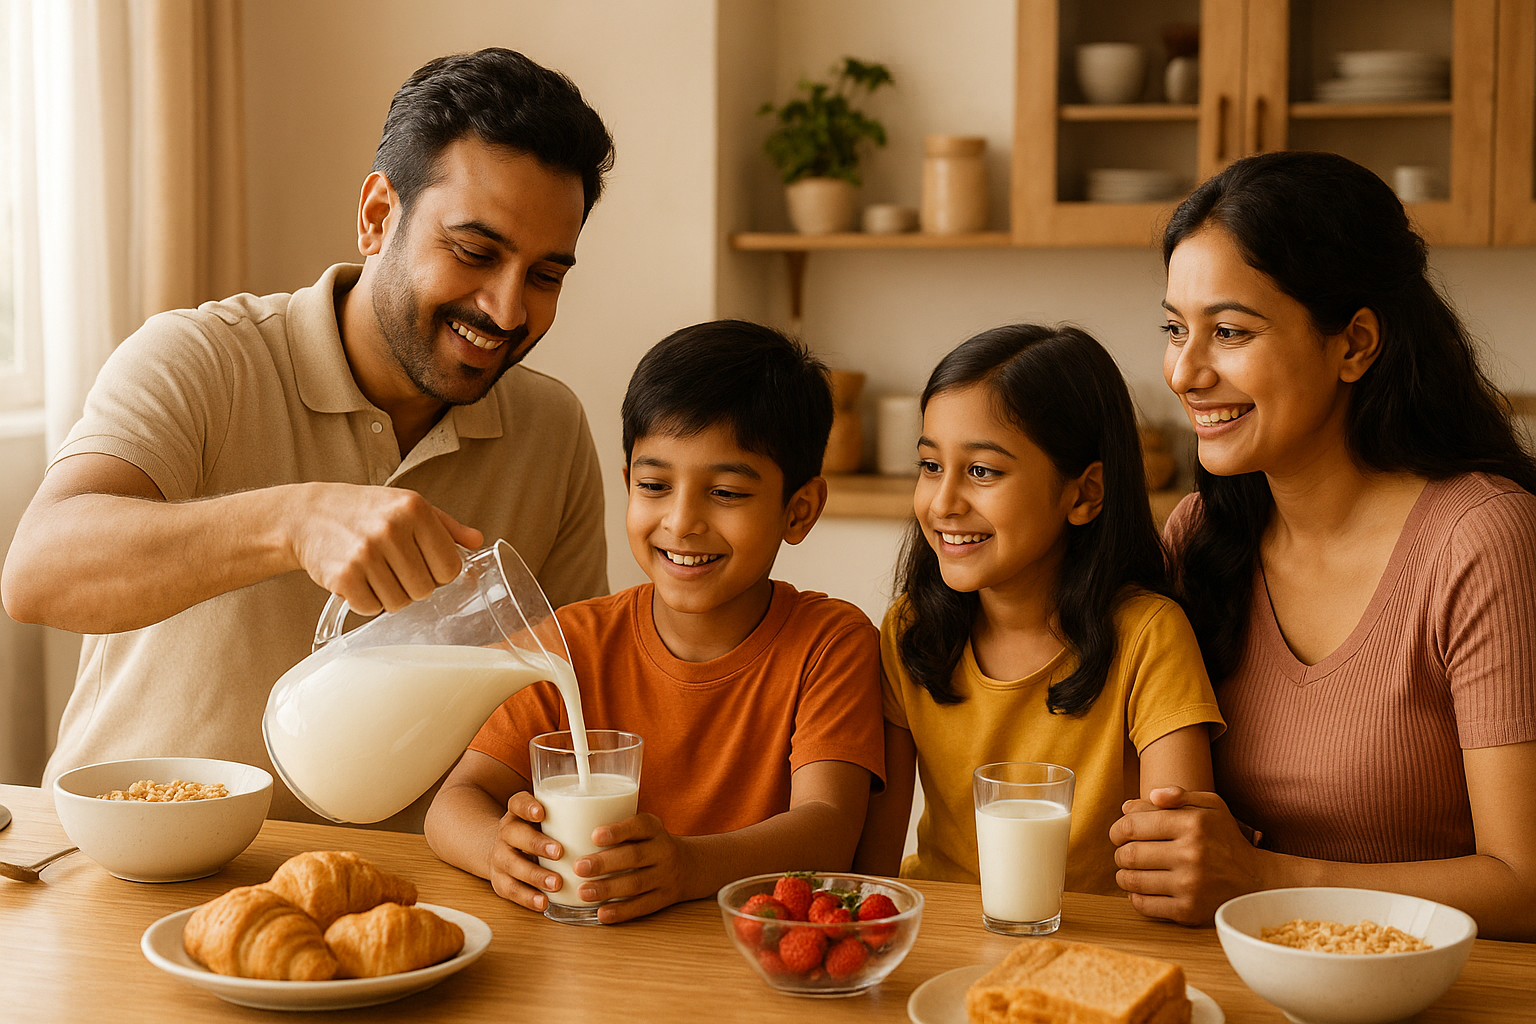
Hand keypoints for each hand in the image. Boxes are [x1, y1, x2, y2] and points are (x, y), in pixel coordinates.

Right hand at [287, 483, 483, 614]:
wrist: (308, 515)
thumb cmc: (365, 512)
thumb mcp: (407, 506)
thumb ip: (446, 526)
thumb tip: (478, 542)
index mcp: (414, 509)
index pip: (450, 566)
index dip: (439, 573)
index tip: (424, 565)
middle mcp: (391, 529)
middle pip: (426, 589)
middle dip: (414, 586)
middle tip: (395, 569)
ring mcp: (365, 553)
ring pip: (400, 603)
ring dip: (391, 596)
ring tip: (376, 573)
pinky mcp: (343, 576)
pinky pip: (371, 608)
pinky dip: (367, 602)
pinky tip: (359, 581)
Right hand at [485, 791, 565, 912]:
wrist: (506, 850)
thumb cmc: (540, 831)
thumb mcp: (550, 818)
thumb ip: (573, 814)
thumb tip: (620, 807)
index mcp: (518, 813)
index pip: (517, 803)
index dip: (527, 807)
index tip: (542, 812)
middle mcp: (506, 833)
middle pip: (514, 834)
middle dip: (536, 844)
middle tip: (559, 851)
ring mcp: (500, 857)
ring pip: (512, 865)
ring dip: (535, 875)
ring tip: (556, 883)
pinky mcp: (500, 881)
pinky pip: (510, 890)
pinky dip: (527, 897)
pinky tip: (544, 902)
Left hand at [573, 813, 698, 924]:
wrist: (691, 866)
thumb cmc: (651, 843)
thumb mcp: (644, 827)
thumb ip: (617, 825)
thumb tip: (569, 823)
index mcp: (655, 829)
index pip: (639, 826)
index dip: (618, 831)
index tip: (594, 835)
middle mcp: (663, 851)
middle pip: (635, 856)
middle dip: (605, 863)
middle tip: (579, 867)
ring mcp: (665, 876)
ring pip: (637, 883)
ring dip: (608, 889)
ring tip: (584, 892)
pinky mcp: (664, 899)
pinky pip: (642, 906)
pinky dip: (621, 912)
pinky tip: (601, 914)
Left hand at [1109, 787, 1267, 924]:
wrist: (1256, 879)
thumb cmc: (1225, 838)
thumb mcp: (1211, 806)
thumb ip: (1176, 796)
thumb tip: (1130, 804)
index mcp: (1193, 824)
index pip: (1132, 826)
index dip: (1117, 830)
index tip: (1118, 834)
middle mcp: (1191, 854)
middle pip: (1128, 854)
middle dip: (1119, 853)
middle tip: (1124, 853)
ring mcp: (1189, 885)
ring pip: (1132, 881)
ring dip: (1123, 876)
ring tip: (1130, 871)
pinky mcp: (1188, 911)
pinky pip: (1144, 905)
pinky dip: (1135, 897)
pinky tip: (1142, 889)